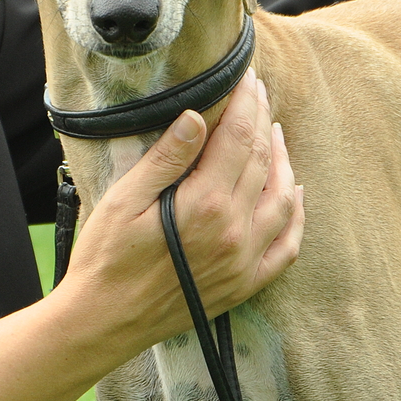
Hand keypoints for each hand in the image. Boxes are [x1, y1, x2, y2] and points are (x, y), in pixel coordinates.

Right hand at [57, 69, 304, 355]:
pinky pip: (287, 247)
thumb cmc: (104, 259)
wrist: (103, 322)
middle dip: (263, 122)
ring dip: (284, 162)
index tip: (248, 78)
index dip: (246, 103)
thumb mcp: (124, 200)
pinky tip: (295, 195)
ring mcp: (244, 261)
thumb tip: (197, 116)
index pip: (238, 138)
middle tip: (259, 95)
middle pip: (263, 162)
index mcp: (203, 204)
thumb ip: (166, 158)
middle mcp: (234, 231)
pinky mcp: (245, 284)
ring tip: (275, 135)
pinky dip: (297, 216)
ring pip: (284, 199)